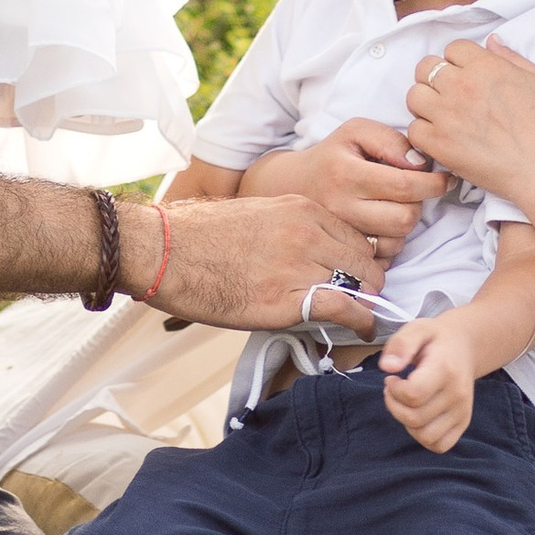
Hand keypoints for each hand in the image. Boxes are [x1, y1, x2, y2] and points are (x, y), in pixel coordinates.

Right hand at [141, 195, 386, 334]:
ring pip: (360, 283)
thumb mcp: (257, 215)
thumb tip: (310, 253)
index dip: (362, 258)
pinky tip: (363, 327)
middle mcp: (305, 231)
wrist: (165, 251)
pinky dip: (360, 320)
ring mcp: (297, 264)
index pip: (355, 233)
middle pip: (365, 258)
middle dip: (369, 281)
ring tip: (363, 315)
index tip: (360, 274)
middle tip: (364, 298)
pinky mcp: (285, 299)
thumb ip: (289, 228)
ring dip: (366, 302)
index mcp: (299, 207)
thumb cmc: (200, 236)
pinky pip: (342, 308)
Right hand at [246, 119, 435, 253]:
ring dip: (405, 224)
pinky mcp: (342, 255)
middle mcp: (342, 208)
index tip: (445, 178)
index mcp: (346, 173)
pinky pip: (384, 258)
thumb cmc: (332, 156)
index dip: (434, 183)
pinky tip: (383, 224)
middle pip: (406, 218)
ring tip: (394, 206)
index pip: (405, 185)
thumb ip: (391, 140)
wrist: (290, 186)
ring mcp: (341, 236)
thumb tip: (420, 164)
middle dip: (419, 204)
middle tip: (413, 191)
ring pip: (397, 241)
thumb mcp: (356, 132)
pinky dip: (392, 242)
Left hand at [379, 316, 476, 452]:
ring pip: (426, 436)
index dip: (394, 390)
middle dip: (394, 406)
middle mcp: (457, 394)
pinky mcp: (463, 423)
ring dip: (407, 423)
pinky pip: (440, 445)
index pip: (414, 395)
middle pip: (415, 418)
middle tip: (393, 390)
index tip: (391, 379)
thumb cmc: (435, 339)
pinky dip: (423, 437)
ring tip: (405, 403)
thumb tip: (387, 367)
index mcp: (445, 369)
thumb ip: (401, 345)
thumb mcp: (416, 329)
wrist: (465, 346)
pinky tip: (418, 417)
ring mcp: (462, 411)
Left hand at [406, 37, 534, 226]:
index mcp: (486, 66)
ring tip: (442, 115)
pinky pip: (414, 129)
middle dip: (435, 77)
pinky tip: (441, 138)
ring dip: (425, 103)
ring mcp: (448, 115)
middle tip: (448, 93)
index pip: (453, 48)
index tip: (465, 74)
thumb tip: (492, 42)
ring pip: (414, 96)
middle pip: (425, 67)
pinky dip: (424, 133)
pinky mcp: (440, 145)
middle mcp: (462, 86)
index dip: (458, 61)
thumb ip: (511, 57)